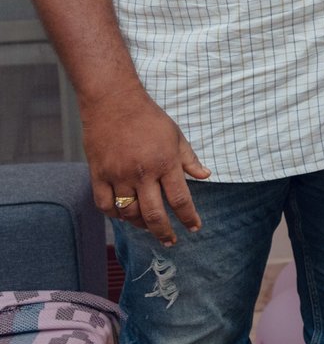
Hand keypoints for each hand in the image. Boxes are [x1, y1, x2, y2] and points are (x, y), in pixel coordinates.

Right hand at [82, 93, 208, 245]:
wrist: (114, 102)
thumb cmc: (149, 118)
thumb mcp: (176, 135)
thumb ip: (190, 159)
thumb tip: (206, 176)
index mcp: (165, 162)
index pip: (180, 199)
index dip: (189, 217)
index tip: (194, 228)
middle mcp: (142, 173)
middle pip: (154, 214)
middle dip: (165, 232)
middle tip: (171, 241)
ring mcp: (118, 175)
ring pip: (128, 213)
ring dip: (140, 224)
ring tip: (149, 226)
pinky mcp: (98, 174)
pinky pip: (105, 205)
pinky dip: (115, 214)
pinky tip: (124, 215)